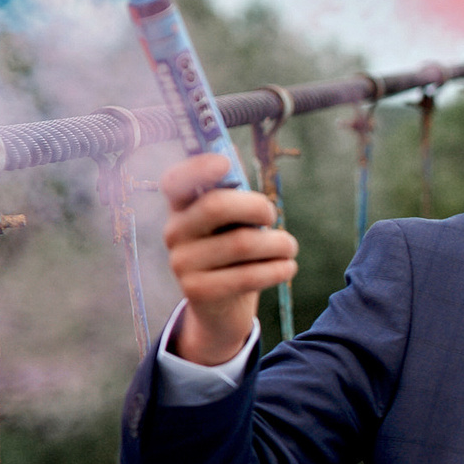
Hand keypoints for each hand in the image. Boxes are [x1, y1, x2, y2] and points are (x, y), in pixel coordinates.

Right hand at [160, 154, 297, 364]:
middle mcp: (174, 232)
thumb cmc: (233, 252)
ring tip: (289, 247)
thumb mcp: (232, 222)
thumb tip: (234, 156)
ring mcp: (181, 263)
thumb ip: (234, 194)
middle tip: (273, 216)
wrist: (221, 307)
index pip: (175, 181)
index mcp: (181, 207)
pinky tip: (289, 267)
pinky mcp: (197, 291)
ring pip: (240, 243)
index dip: (197, 168)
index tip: (225, 164)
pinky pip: (246, 276)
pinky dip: (276, 270)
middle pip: (215, 207)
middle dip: (256, 206)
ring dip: (277, 243)